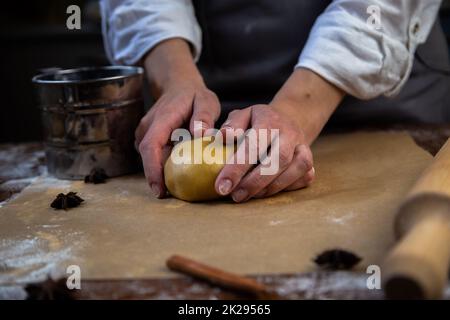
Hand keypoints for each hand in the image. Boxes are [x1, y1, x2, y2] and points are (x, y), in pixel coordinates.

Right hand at [136, 39, 219, 197]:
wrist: (179, 86)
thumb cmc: (195, 95)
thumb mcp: (206, 101)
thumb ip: (204, 116)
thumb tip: (200, 135)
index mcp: (162, 118)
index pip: (151, 147)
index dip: (152, 170)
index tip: (159, 190)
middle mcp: (148, 126)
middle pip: (147, 157)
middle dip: (155, 178)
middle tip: (170, 197)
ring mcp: (145, 132)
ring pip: (148, 157)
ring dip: (158, 173)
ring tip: (173, 189)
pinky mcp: (148, 137)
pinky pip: (152, 155)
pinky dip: (161, 166)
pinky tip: (174, 176)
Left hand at [215, 105, 314, 201]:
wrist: (287, 119)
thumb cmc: (257, 122)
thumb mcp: (242, 115)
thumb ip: (231, 125)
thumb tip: (223, 136)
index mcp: (270, 120)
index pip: (254, 145)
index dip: (237, 167)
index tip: (222, 186)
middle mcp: (290, 133)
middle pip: (278, 160)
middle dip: (255, 182)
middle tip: (235, 196)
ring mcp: (303, 147)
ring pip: (295, 170)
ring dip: (270, 188)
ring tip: (247, 195)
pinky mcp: (310, 161)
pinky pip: (304, 178)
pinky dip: (286, 188)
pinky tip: (266, 191)